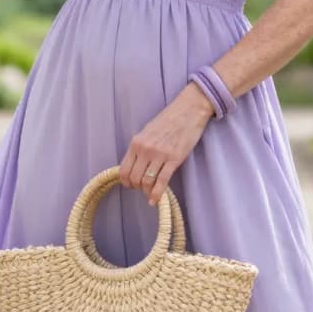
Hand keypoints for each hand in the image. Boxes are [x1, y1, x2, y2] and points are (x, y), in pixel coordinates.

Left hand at [119, 85, 214, 205]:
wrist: (188, 110)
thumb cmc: (169, 120)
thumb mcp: (147, 132)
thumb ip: (140, 148)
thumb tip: (135, 165)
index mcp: (136, 142)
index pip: (124, 169)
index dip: (126, 182)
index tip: (130, 185)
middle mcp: (145, 150)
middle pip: (134, 178)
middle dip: (136, 187)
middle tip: (141, 189)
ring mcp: (160, 155)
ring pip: (146, 182)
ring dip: (147, 191)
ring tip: (150, 192)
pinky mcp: (174, 159)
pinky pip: (162, 181)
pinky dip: (157, 194)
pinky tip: (155, 201)